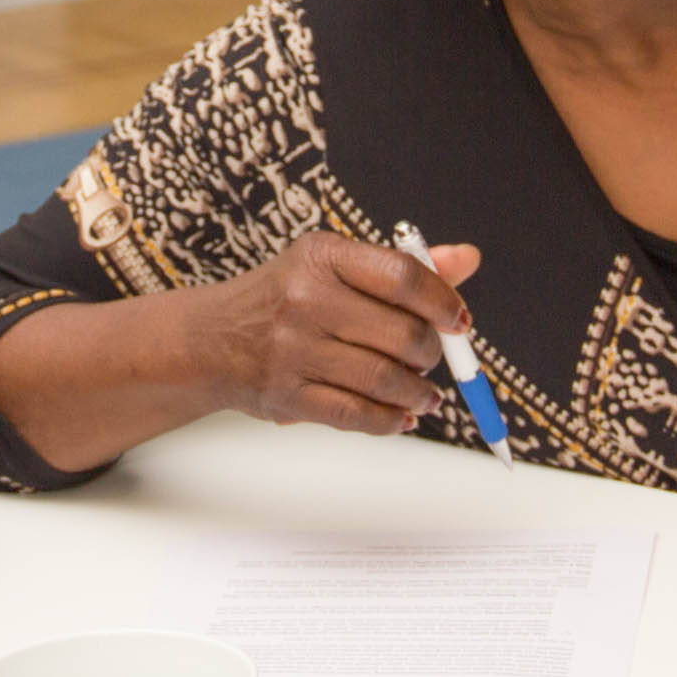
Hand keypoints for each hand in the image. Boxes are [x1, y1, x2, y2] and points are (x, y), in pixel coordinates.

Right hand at [191, 232, 481, 434]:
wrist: (208, 340)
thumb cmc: (284, 298)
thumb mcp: (334, 267)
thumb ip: (401, 267)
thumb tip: (468, 260)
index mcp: (321, 256)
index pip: (403, 276)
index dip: (444, 301)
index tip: (459, 321)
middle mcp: (305, 299)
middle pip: (401, 333)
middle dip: (431, 353)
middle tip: (432, 359)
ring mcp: (293, 350)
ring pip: (384, 379)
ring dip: (418, 393)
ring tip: (425, 394)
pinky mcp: (286, 395)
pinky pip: (356, 415)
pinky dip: (390, 420)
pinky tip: (400, 415)